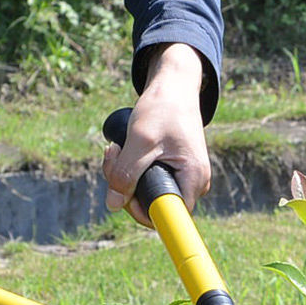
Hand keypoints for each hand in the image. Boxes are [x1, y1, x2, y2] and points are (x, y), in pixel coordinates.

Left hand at [102, 43, 209, 225]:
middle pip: (152, 205)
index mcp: (194, 179)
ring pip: (144, 193)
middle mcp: (192, 184)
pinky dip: (128, 169)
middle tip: (111, 157)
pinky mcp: (170, 172)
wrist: (173, 87)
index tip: (123, 193)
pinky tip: (121, 150)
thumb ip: (126, 174)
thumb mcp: (141, 140)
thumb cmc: (163, 108)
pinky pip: (144, 182)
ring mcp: (181, 179)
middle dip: (124, 187)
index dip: (141, 211)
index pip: (167, 217)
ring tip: (115, 148)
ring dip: (122, 176)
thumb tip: (113, 205)